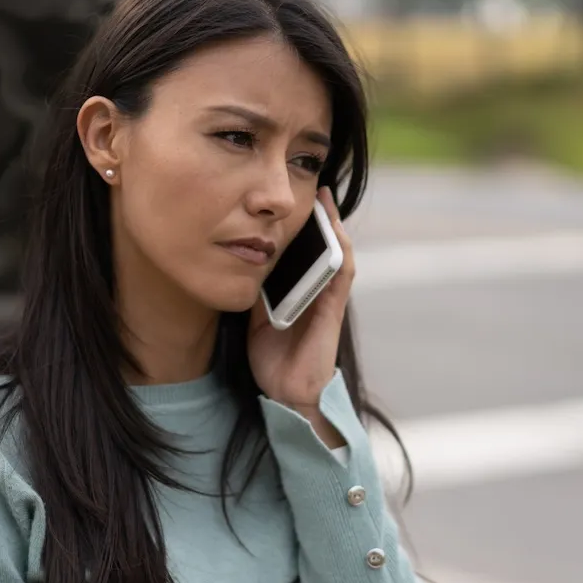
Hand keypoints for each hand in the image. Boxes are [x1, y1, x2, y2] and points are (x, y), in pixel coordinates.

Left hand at [249, 186, 354, 440]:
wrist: (287, 394)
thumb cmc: (274, 359)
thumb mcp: (258, 317)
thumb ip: (258, 292)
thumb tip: (241, 264)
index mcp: (301, 293)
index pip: (306, 252)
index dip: (304, 226)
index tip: (297, 199)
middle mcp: (319, 293)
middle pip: (324, 248)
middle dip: (322, 217)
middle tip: (316, 187)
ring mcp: (329, 301)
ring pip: (338, 255)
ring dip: (334, 227)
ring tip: (325, 200)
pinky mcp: (333, 312)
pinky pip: (341, 276)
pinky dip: (339, 252)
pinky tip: (334, 231)